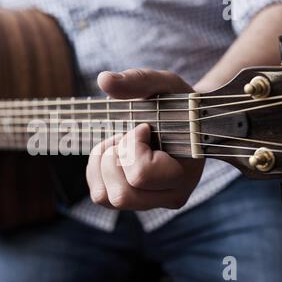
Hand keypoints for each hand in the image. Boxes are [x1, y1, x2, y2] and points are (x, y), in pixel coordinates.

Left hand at [86, 69, 204, 209]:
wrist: (185, 121)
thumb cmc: (178, 104)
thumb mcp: (165, 86)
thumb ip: (139, 81)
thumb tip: (104, 80)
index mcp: (184, 175)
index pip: (141, 175)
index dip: (132, 146)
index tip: (144, 127)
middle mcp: (169, 196)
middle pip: (121, 194)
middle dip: (114, 158)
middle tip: (128, 136)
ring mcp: (149, 202)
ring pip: (106, 198)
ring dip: (103, 164)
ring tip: (119, 144)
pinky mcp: (132, 200)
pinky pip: (100, 195)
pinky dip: (96, 171)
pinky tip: (113, 153)